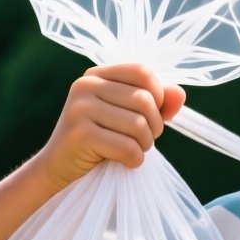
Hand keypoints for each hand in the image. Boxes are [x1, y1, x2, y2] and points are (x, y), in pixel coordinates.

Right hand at [31, 63, 186, 194]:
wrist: (58, 167)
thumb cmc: (99, 141)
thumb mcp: (128, 117)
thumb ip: (156, 104)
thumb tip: (180, 93)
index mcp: (97, 75)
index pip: (143, 71)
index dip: (158, 96)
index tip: (150, 116)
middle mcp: (85, 85)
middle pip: (144, 100)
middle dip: (154, 126)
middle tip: (143, 140)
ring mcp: (80, 108)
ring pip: (138, 125)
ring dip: (144, 145)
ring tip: (132, 150)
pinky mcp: (80, 134)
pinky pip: (127, 147)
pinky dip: (135, 160)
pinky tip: (125, 162)